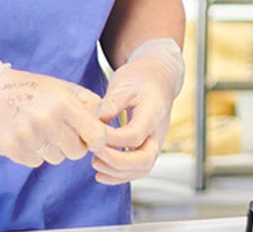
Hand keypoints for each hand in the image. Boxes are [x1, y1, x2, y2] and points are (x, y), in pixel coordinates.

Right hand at [0, 59, 108, 168]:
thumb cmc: (34, 89)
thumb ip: (88, 103)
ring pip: (57, 159)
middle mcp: (48, 121)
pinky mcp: (12, 148)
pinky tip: (28, 137)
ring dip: (53, 149)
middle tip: (62, 132)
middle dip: (74, 145)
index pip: (96, 136)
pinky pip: (36, 162)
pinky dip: (35, 153)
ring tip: (42, 131)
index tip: (92, 138)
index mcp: (65, 104)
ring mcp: (28, 136)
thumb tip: (104, 122)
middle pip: (76, 152)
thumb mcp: (64, 88)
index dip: (96, 140)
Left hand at [92, 38, 183, 184]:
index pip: (135, 135)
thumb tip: (96, 120)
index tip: (93, 135)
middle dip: (117, 163)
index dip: (112, 140)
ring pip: (143, 168)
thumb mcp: (125, 84)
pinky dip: (120, 175)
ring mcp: (156, 141)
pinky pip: (138, 169)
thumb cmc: (140, 79)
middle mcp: (158, 132)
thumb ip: (112, 103)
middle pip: (144, 159)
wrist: (159, 78)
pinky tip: (101, 173)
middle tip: (95, 155)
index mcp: (153, 114)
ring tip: (95, 164)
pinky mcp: (149, 147)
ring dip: (118, 172)